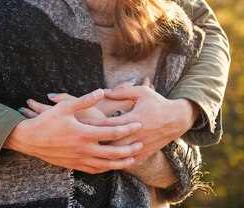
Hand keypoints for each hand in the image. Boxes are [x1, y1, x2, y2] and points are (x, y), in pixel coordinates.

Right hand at [4, 89, 142, 173]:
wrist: (29, 139)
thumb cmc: (46, 121)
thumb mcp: (64, 107)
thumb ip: (84, 100)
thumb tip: (100, 91)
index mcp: (83, 133)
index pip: (112, 133)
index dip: (127, 129)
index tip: (138, 124)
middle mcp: (83, 149)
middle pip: (113, 152)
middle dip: (129, 149)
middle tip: (141, 144)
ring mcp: (79, 159)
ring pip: (106, 165)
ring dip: (121, 163)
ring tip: (132, 159)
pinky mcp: (74, 165)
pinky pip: (94, 170)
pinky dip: (106, 168)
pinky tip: (111, 166)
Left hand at [81, 77, 199, 161]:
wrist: (178, 119)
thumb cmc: (158, 103)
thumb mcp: (142, 92)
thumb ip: (122, 92)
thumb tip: (103, 91)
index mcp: (133, 119)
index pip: (107, 122)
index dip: (92, 123)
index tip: (78, 122)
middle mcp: (136, 134)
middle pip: (110, 141)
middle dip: (93, 140)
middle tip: (76, 140)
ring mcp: (141, 145)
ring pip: (118, 154)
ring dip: (103, 154)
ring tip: (86, 153)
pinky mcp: (145, 153)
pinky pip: (129, 162)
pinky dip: (116, 163)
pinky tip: (104, 163)